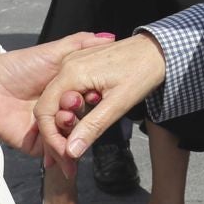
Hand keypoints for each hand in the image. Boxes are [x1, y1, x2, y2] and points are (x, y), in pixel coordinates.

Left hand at [0, 32, 114, 155]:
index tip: (95, 95)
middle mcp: (58, 112)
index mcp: (65, 93)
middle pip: (80, 123)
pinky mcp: (36, 145)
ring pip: (69, 140)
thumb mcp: (55, 52)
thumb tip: (108, 37)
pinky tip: (68, 148)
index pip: (87, 103)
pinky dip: (62, 152)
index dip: (93, 101)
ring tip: (66, 119)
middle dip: (81, 119)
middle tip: (72, 106)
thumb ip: (81, 43)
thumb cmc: (20, 66)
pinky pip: (53, 152)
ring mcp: (48, 130)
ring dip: (73, 134)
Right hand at [35, 33, 167, 162]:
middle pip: (48, 104)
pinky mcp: (81, 64)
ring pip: (57, 98)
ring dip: (66, 120)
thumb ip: (91, 127)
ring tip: (81, 136)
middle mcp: (67, 65)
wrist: (158, 49)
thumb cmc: (143, 72)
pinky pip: (68, 89)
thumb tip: (71, 151)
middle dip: (57, 131)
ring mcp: (73, 62)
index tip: (65, 154)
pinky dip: (72, 107)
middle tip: (72, 152)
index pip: (45, 110)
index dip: (51, 136)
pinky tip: (85, 116)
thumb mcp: (118, 104)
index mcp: (71, 73)